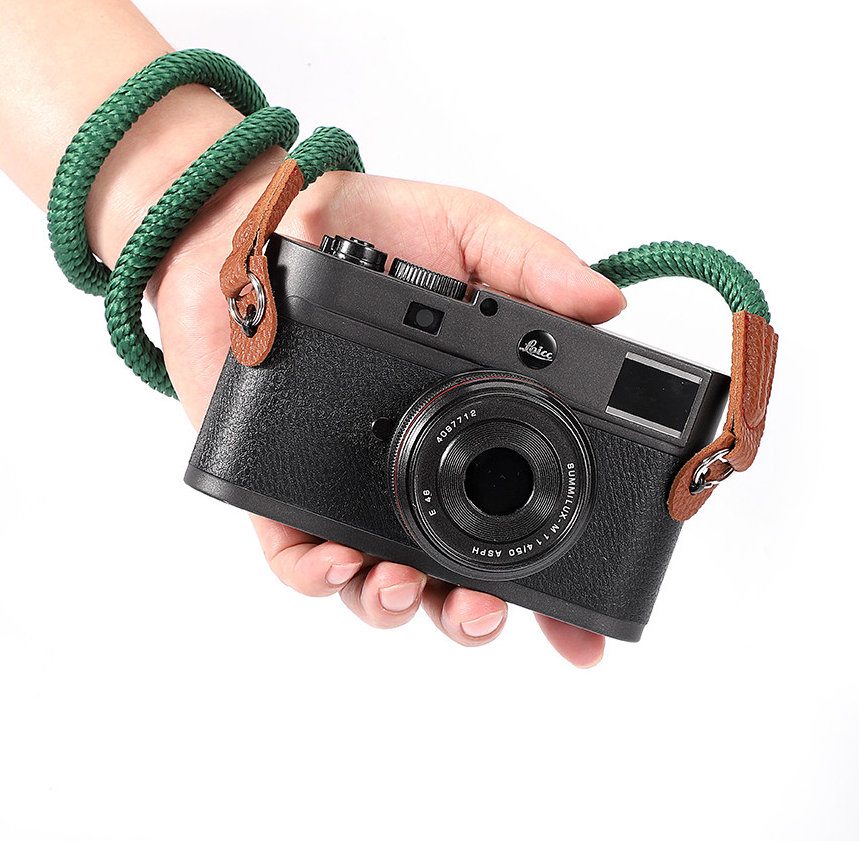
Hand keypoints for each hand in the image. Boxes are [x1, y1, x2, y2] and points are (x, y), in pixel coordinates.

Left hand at [149, 165, 625, 665]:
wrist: (251, 226)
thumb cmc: (362, 227)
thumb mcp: (463, 230)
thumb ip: (531, 263)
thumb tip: (607, 303)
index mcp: (471, 422)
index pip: (526, 517)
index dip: (557, 588)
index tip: (584, 631)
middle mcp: (415, 467)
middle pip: (454, 577)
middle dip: (474, 618)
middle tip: (482, 611)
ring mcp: (347, 485)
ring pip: (378, 584)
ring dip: (396, 607)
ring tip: (399, 587)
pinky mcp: (278, 485)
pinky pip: (294, 554)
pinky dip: (316, 574)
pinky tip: (336, 563)